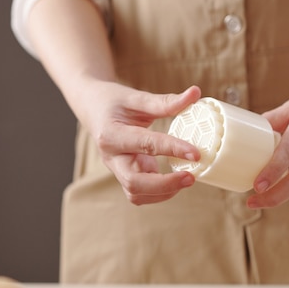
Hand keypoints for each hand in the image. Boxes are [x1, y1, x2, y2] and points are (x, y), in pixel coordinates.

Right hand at [73, 81, 201, 204]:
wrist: (92, 109)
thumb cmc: (113, 102)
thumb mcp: (136, 98)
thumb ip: (165, 101)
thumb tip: (195, 93)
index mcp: (112, 135)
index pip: (146, 144)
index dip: (172, 149)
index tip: (196, 153)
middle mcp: (111, 157)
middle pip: (134, 182)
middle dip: (164, 184)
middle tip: (191, 177)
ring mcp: (117, 170)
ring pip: (136, 194)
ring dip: (163, 192)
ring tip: (187, 179)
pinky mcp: (124, 176)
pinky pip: (140, 194)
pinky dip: (159, 193)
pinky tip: (175, 182)